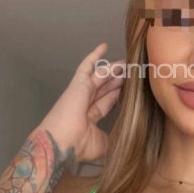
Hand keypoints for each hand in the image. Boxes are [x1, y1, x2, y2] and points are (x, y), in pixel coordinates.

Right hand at [37, 42, 123, 162]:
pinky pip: (87, 66)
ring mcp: (81, 92)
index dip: (117, 95)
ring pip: (100, 76)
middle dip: (117, 79)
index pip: (107, 102)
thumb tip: (126, 140)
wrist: (62, 142)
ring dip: (113, 69)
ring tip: (127, 61)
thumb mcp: (103, 145)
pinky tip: (104, 45)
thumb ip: (113, 139)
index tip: (130, 89)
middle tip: (131, 71)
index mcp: (89, 118)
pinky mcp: (79, 83)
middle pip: (105, 87)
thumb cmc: (79, 146)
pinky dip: (94, 56)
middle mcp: (84, 103)